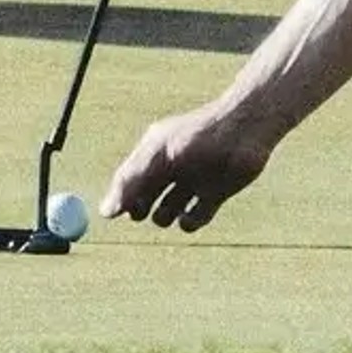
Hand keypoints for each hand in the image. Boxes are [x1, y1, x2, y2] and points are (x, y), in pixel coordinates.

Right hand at [100, 102, 273, 232]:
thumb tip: (106, 213)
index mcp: (154, 153)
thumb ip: (131, 182)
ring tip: (169, 211)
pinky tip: (189, 216)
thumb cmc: (199, 135)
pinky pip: (192, 220)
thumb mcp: (158, 156)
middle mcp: (170, 169)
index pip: (128, 180)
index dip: (119, 197)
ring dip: (163, 217)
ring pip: (166, 213)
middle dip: (139, 210)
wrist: (245, 130)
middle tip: (141, 211)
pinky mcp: (213, 195)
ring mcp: (192, 182)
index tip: (113, 215)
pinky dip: (188, 223)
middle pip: (143, 200)